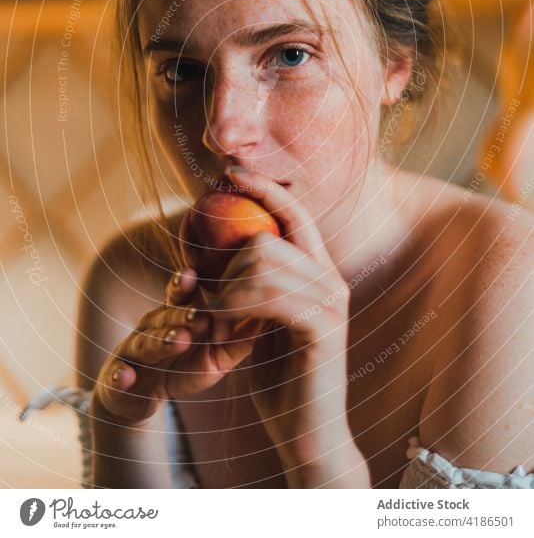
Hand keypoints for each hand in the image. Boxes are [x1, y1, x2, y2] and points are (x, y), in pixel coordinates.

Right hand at [92, 268, 255, 425]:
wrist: (137, 397)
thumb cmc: (182, 368)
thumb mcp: (215, 357)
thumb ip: (239, 340)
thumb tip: (270, 316)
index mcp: (175, 317)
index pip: (180, 296)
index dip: (184, 285)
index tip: (193, 274)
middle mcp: (152, 328)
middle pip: (165, 318)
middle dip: (181, 316)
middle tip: (200, 316)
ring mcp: (133, 352)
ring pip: (145, 344)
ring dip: (160, 342)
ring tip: (178, 341)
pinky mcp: (118, 381)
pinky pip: (117, 377)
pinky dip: (120, 377)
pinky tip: (124, 377)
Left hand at [209, 167, 363, 481]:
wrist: (308, 434)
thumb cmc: (277, 379)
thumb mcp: (256, 322)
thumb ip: (247, 286)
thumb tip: (210, 249)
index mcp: (319, 271)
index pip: (294, 212)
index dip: (263, 187)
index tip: (228, 171)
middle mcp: (331, 278)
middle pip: (266, 236)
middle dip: (222, 265)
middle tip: (203, 302)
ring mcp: (331, 301)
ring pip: (263, 259)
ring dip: (223, 291)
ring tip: (213, 327)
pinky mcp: (323, 326)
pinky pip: (267, 293)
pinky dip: (232, 307)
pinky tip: (220, 331)